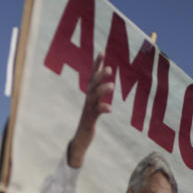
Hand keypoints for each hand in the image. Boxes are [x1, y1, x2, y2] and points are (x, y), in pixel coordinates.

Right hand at [67, 53, 112, 168]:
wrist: (80, 140)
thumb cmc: (88, 122)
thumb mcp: (95, 106)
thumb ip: (100, 96)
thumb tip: (109, 84)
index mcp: (89, 96)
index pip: (93, 77)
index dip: (97, 65)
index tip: (102, 52)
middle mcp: (88, 101)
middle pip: (93, 85)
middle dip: (100, 76)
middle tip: (109, 69)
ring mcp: (88, 111)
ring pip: (93, 98)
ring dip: (102, 91)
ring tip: (112, 86)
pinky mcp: (89, 121)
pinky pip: (95, 114)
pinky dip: (102, 110)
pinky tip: (109, 109)